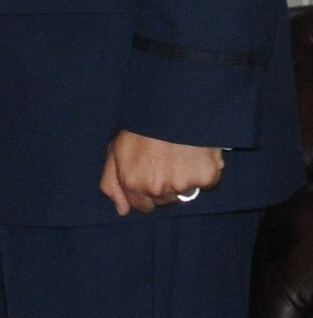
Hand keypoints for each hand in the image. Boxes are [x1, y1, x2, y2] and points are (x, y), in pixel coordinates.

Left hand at [99, 129, 224, 214]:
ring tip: (179, 154)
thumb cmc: (140, 127)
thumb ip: (112, 183)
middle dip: (164, 185)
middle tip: (164, 160)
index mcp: (133, 183)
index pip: (143, 206)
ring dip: (184, 179)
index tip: (150, 176)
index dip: (146, 192)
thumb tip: (121, 210)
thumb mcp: (115, 150)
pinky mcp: (205, 178)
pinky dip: (204, 171)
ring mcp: (182, 185)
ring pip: (185, 193)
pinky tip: (195, 154)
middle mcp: (157, 189)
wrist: (171, 107)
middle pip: (164, 200)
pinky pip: (206, 183)